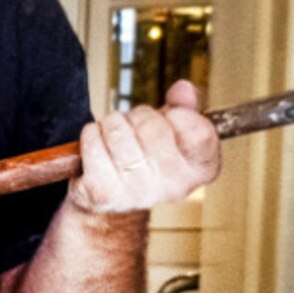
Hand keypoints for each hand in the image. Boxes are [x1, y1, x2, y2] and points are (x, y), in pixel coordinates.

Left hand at [68, 80, 220, 214]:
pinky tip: (98, 145)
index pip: (198, 131)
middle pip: (152, 126)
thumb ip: (187, 106)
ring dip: (112, 123)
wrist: (116, 203)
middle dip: (138, 115)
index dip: (179, 114)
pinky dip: (91, 134)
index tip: (170, 117)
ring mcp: (138, 192)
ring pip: (118, 131)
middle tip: (135, 126)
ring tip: (116, 135)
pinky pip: (92, 143)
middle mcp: (174, 186)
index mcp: (202, 170)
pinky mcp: (103, 193)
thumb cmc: (151, 159)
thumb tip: (182, 88)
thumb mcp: (177, 132)